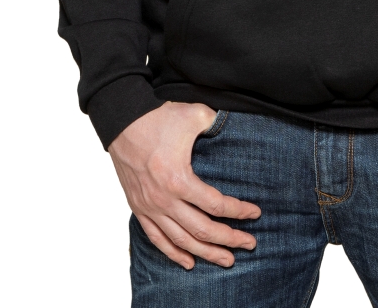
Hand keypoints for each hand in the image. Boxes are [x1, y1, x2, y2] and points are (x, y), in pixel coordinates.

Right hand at [109, 101, 261, 269]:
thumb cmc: (158, 118)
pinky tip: (189, 262)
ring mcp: (150, 207)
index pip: (217, 206)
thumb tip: (236, 126)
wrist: (121, 121)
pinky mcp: (139, 208)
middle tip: (249, 244)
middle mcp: (164, 200)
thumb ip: (217, 123)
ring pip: (182, 240)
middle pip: (203, 230)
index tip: (255, 213)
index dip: (239, 211)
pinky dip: (174, 253)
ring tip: (227, 260)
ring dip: (206, 253)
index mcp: (179, 179)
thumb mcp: (195, 115)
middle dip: (229, 239)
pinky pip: (156, 239)